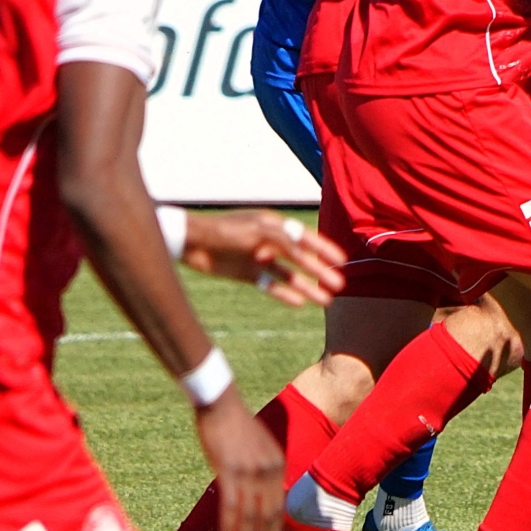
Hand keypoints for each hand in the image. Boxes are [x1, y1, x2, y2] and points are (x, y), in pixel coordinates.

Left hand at [180, 209, 346, 307]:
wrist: (189, 243)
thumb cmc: (222, 231)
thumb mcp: (255, 231)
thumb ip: (280, 237)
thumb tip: (303, 243)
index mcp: (273, 226)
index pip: (305, 238)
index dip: (324, 248)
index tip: (341, 260)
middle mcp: (270, 242)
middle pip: (301, 259)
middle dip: (320, 272)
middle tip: (340, 286)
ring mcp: (259, 259)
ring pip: (289, 275)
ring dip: (307, 286)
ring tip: (326, 301)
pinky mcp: (247, 274)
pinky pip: (270, 285)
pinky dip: (284, 294)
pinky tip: (299, 303)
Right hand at [195, 389, 284, 530]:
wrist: (221, 403)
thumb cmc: (236, 425)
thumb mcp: (259, 447)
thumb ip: (262, 469)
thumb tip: (259, 493)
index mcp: (277, 464)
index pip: (279, 506)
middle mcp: (268, 470)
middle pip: (267, 514)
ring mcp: (249, 470)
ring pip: (249, 514)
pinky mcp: (229, 469)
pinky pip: (230, 504)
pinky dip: (229, 525)